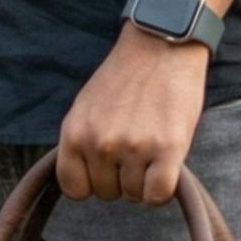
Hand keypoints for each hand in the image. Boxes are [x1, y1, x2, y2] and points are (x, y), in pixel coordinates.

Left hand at [57, 22, 209, 203]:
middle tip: (136, 147)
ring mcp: (133, 147)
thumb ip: (81, 141)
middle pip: (107, 193)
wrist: (161, 45)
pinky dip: (163, 188)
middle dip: (121, 177)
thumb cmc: (126, 77)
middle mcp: (100, 143)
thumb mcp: (86, 107)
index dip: (92, 182)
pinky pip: (157, 195)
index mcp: (74, 132)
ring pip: (135, 195)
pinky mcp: (166, 149)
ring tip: (152, 145)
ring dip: (145, 178)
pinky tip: (167, 165)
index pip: (74, 188)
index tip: (105, 169)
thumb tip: (84, 180)